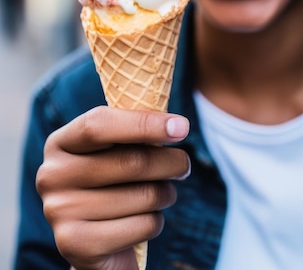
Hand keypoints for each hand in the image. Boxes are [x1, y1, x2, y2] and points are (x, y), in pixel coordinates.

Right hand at [36, 106, 189, 269]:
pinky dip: (155, 223)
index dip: (144, 124)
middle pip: (131, 161)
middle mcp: (52, 175)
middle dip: (170, 162)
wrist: (94, 242)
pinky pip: (141, 226)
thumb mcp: (115, 150)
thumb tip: (177, 125)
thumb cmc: (113, 181)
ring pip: (143, 195)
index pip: (99, 124)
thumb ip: (135, 130)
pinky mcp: (76, 245)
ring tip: (162, 194)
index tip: (182, 127)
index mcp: (60, 143)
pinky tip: (144, 222)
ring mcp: (60, 212)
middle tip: (183, 165)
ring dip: (165, 194)